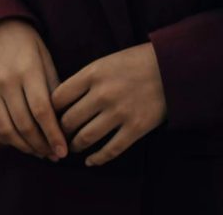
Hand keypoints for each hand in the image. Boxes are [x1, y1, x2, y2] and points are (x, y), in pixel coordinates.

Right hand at [0, 18, 67, 160]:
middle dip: (41, 145)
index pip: (42, 110)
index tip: (63, 151)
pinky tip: (16, 142)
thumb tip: (63, 117)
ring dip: (23, 146)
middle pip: (24, 124)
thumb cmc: (23, 40)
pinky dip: (3, 139)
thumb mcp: (43, 55)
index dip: (53, 134)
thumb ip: (52, 84)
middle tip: (53, 155)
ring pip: (5, 130)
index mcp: (27, 69)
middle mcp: (5, 82)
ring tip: (38, 152)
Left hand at [52, 43, 166, 166]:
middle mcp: (103, 94)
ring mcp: (119, 112)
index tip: (52, 117)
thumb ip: (85, 80)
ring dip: (76, 147)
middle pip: (69, 121)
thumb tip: (62, 103)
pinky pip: (110, 150)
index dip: (51, 110)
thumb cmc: (135, 62)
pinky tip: (91, 161)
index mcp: (93, 73)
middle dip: (61, 132)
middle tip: (61, 136)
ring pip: (86, 138)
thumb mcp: (105, 62)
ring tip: (74, 147)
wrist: (171, 66)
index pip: (58, 98)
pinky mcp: (135, 128)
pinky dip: (97, 159)